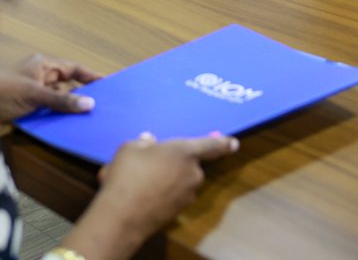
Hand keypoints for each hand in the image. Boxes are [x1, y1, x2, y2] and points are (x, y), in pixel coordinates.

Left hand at [0, 53, 101, 121]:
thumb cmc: (2, 92)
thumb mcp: (35, 95)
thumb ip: (62, 100)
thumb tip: (90, 104)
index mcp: (43, 64)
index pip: (73, 68)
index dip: (90, 76)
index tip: (108, 84)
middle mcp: (40, 74)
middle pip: (68, 82)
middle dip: (83, 92)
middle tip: (103, 103)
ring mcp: (33, 89)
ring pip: (59, 96)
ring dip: (70, 105)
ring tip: (89, 116)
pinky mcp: (27, 104)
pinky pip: (49, 107)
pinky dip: (58, 113)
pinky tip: (68, 123)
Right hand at [91, 133, 238, 245]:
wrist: (123, 216)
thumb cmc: (128, 174)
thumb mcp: (130, 148)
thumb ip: (144, 143)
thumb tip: (149, 141)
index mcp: (184, 152)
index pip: (210, 145)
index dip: (223, 143)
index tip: (234, 143)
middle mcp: (192, 173)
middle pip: (189, 164)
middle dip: (175, 163)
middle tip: (150, 163)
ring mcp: (187, 194)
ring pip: (180, 181)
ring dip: (167, 179)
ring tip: (140, 181)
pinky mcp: (179, 211)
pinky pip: (173, 196)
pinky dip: (162, 194)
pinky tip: (141, 195)